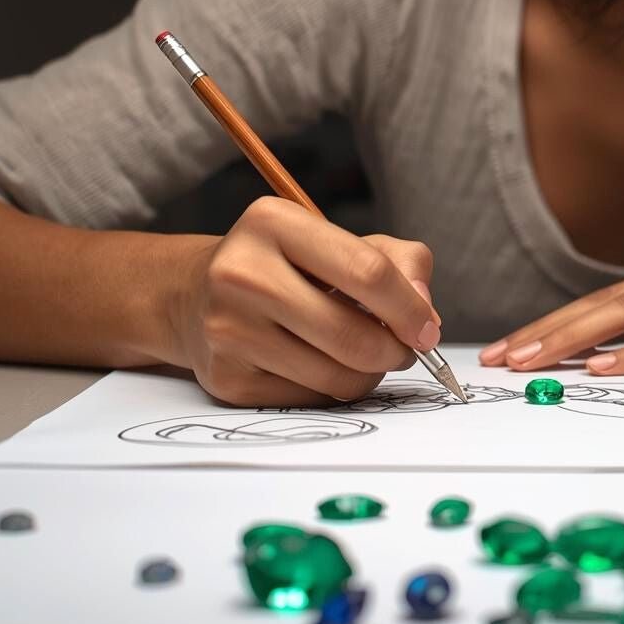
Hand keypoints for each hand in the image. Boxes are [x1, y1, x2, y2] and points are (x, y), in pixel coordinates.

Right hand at [168, 196, 441, 405]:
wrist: (195, 295)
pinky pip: (310, 400)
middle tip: (403, 349)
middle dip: (396, 351)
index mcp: (273, 222)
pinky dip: (332, 389)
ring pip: (337, 377)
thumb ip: (398, 262)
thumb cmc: (285, 265)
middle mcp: (241, 273)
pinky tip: (320, 364)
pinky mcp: (226, 379)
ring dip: (369, 373)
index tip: (428, 329)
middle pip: (354, 335)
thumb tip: (426, 315)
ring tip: (363, 354)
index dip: (410, 309)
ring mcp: (228, 330)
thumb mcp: (337, 240)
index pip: (367, 272)